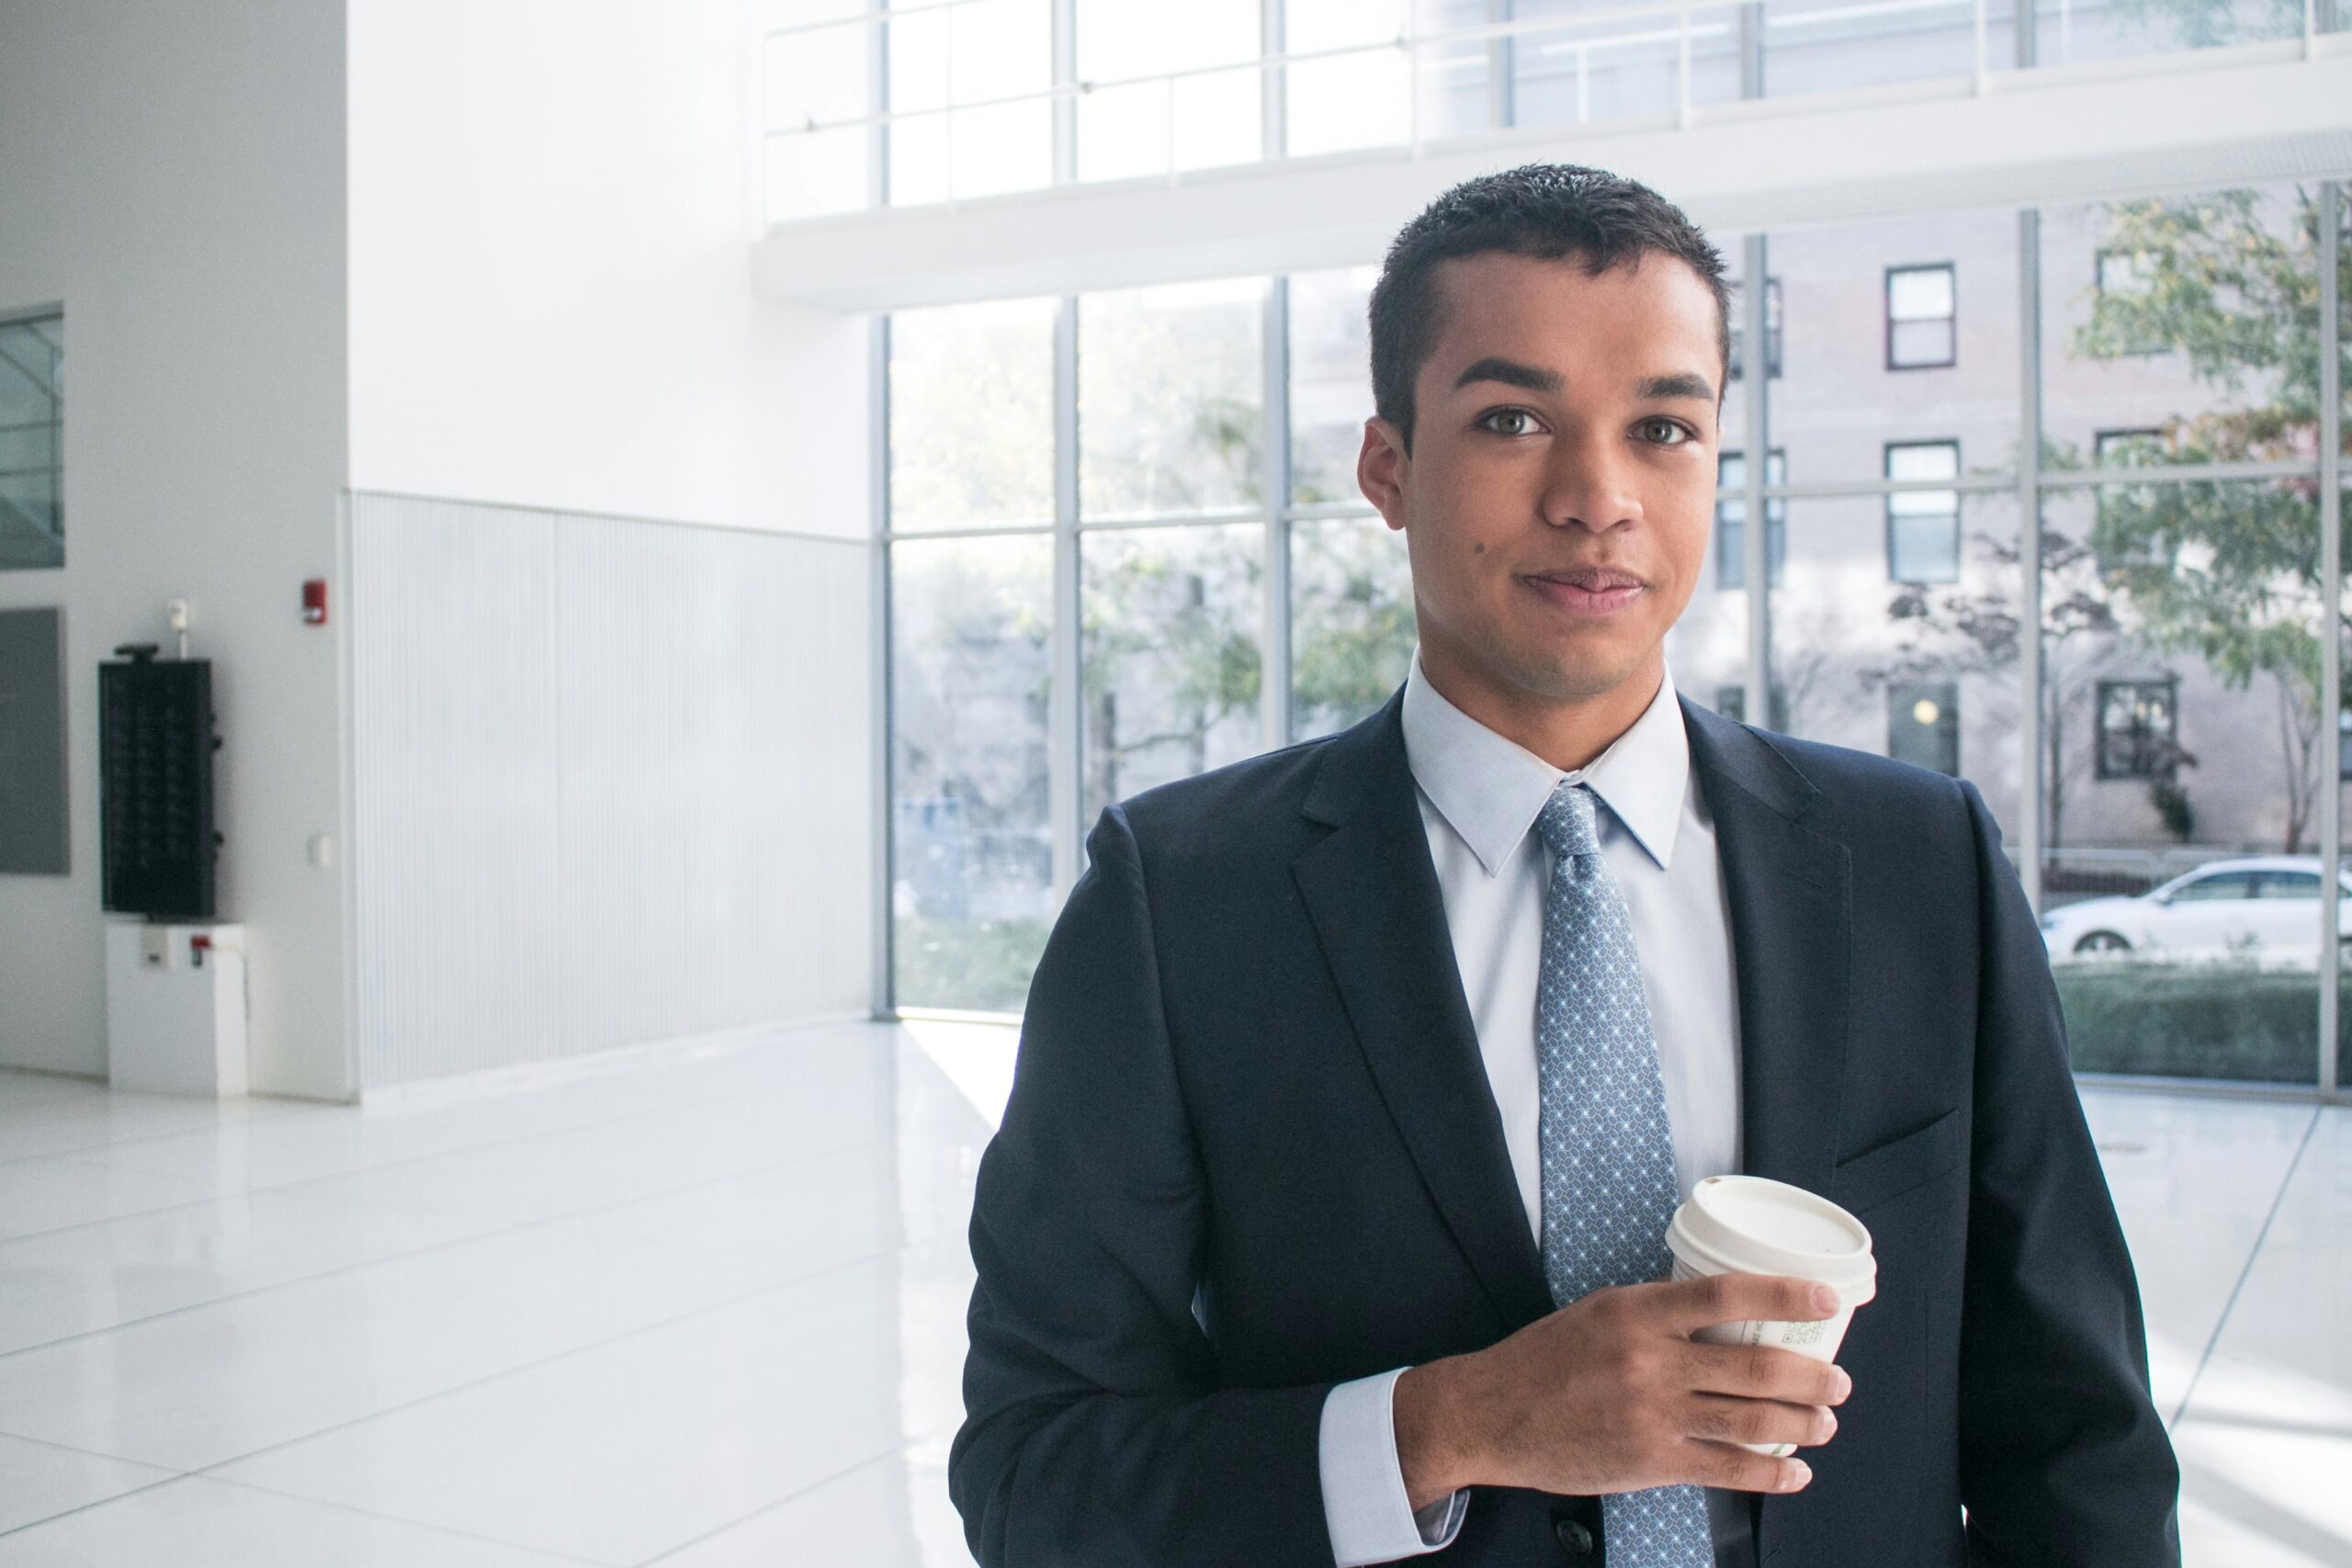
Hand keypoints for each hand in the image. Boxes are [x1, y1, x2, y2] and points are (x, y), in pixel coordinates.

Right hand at [1393, 1273, 1850, 1509]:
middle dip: (1811, 1377)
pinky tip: (1793, 1472)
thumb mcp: (1598, 1313)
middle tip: (1839, 1381)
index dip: (1782, 1296)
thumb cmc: (1543, 1360)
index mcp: (1636, 1313)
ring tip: (1825, 1423)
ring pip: (1751, 1420)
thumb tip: (1719, 1309)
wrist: (1491, 1414)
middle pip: (1753, 1366)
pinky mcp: (1650, 1461)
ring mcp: (1651, 1415)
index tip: (1824, 1299)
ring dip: (1802, 1424)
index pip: (1724, 1295)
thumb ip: (1656, 1313)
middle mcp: (1648, 1361)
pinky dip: (1770, 1474)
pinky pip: (1726, 1469)